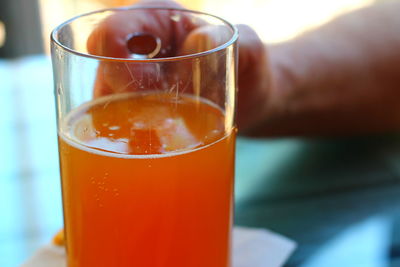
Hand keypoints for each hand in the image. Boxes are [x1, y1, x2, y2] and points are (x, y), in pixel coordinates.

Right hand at [87, 0, 270, 132]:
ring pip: (102, 102)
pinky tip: (147, 149)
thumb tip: (194, 45)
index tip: (152, 86)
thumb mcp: (251, 49)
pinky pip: (115, 124)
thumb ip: (231, 40)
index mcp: (156, 20)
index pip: (112, 32)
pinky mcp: (137, 111)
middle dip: (116, 97)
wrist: (251, 101)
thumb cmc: (249, 68)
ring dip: (117, 124)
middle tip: (152, 116)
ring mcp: (134, 83)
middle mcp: (136, 51)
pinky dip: (125, 138)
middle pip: (99, 70)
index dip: (118, 58)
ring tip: (151, 139)